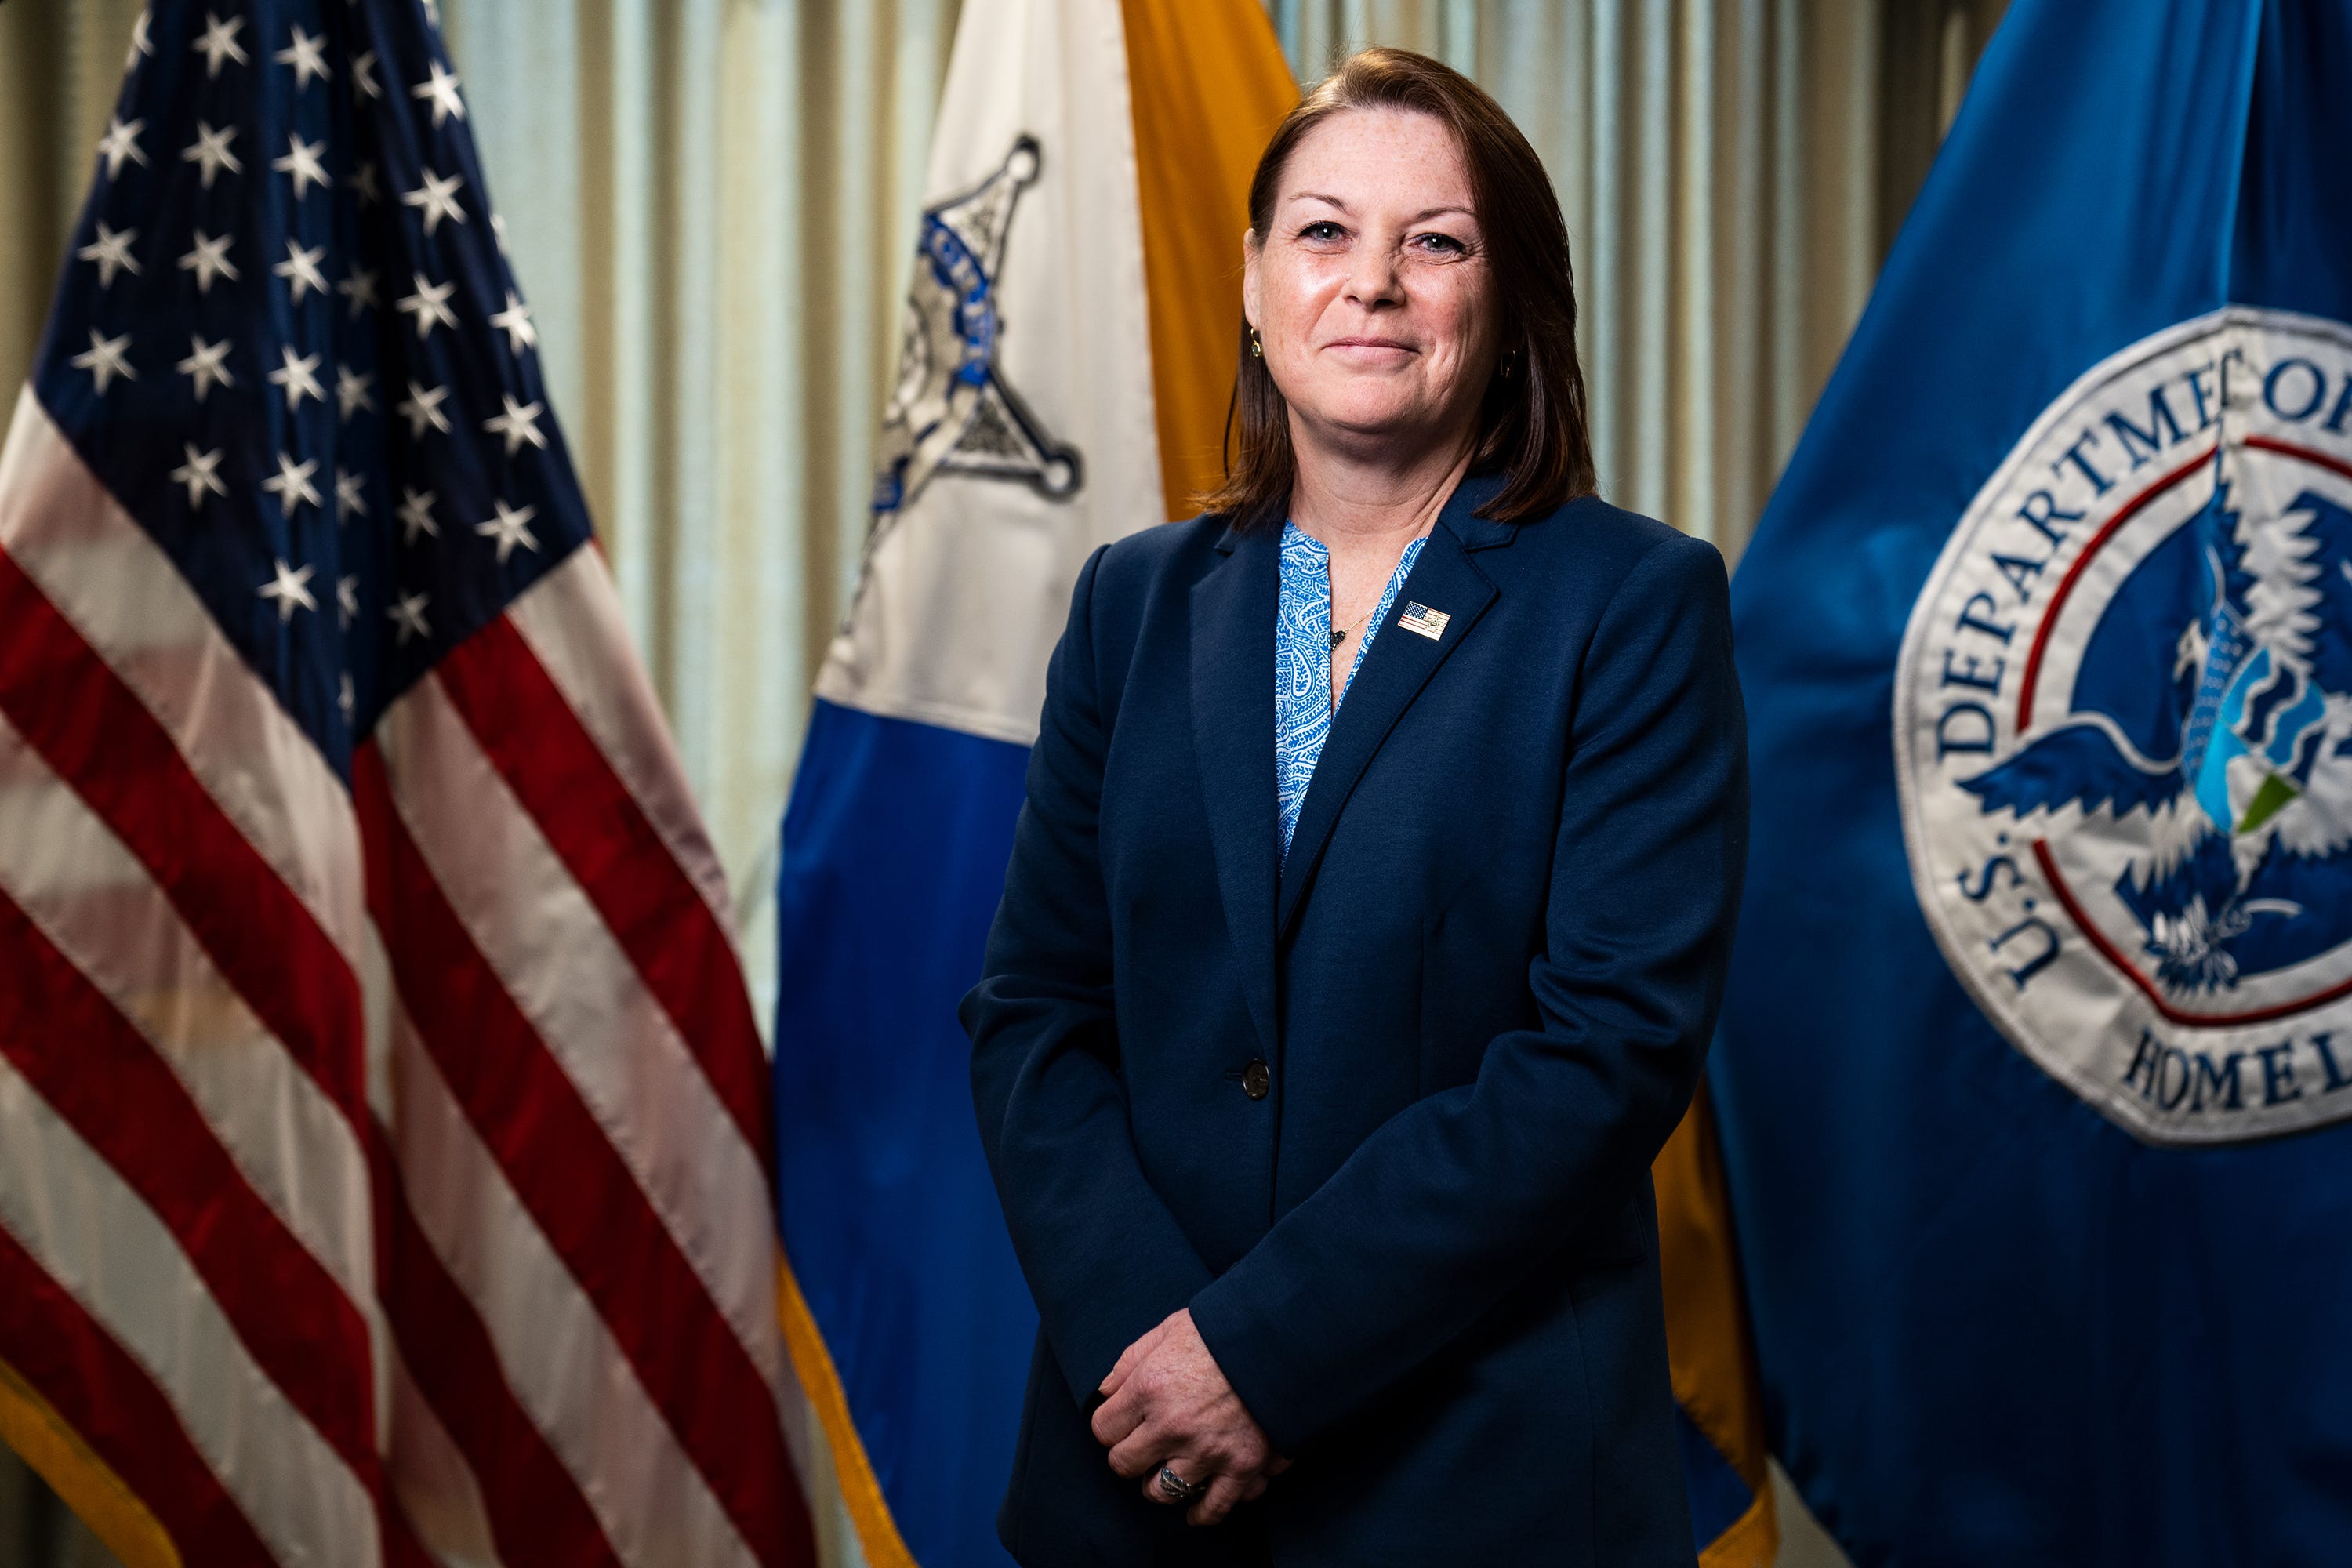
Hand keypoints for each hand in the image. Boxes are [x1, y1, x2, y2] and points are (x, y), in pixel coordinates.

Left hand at [1091, 1309, 1287, 1525]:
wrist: (1282, 1338)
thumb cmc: (1222, 1330)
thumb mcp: (1169, 1329)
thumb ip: (1131, 1360)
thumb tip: (1105, 1391)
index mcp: (1149, 1387)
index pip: (1103, 1430)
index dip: (1111, 1426)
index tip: (1122, 1423)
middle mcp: (1172, 1425)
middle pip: (1124, 1464)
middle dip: (1130, 1455)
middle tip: (1143, 1446)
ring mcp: (1207, 1450)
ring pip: (1162, 1492)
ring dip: (1160, 1484)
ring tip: (1167, 1472)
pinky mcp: (1242, 1465)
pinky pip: (1214, 1506)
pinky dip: (1203, 1513)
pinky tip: (1195, 1511)